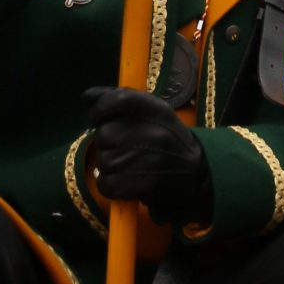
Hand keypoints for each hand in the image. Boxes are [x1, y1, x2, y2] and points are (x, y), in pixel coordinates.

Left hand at [84, 85, 211, 225]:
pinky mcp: (145, 184)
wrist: (198, 174)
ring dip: (109, 166)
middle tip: (123, 149)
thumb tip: (85, 97)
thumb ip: (117, 100)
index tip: (98, 118)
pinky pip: (107, 184)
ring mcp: (149, 158)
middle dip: (106, 144)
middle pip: (104, 135)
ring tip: (128, 166)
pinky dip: (110, 185)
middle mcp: (153, 131)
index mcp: (156, 109)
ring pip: (104, 161)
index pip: (117, 100)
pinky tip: (124, 182)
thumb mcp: (152, 112)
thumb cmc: (168, 140)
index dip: (100, 110)